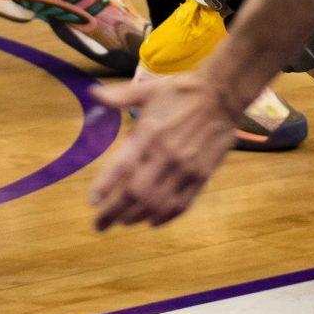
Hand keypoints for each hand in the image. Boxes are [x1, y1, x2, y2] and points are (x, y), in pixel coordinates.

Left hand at [87, 69, 237, 230]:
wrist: (221, 95)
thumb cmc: (181, 91)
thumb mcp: (148, 89)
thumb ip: (119, 96)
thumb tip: (94, 93)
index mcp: (149, 133)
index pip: (122, 167)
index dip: (105, 187)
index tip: (92, 202)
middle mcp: (165, 155)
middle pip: (135, 193)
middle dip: (114, 213)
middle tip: (99, 224)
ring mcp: (185, 169)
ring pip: (157, 204)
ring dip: (136, 217)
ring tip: (122, 222)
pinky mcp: (201, 176)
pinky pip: (181, 205)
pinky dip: (164, 217)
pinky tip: (152, 221)